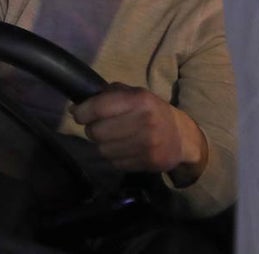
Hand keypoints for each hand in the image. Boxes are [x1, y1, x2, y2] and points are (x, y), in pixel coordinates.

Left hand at [69, 82, 207, 184]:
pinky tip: (123, 149)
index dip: (82, 112)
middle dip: (91, 129)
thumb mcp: (135, 94)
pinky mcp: (148, 163)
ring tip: (112, 138)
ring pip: (102, 149)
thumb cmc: (151, 111)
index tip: (78, 113)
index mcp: (139, 100)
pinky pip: (114, 162)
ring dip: (102, 144)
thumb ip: (108, 96)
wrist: (182, 137)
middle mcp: (144, 122)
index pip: (98, 108)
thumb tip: (76, 107)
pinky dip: (113, 156)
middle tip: (98, 126)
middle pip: (96, 132)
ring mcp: (147, 145)